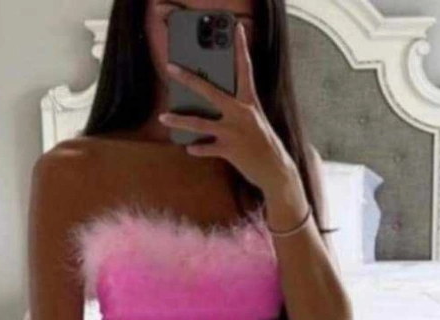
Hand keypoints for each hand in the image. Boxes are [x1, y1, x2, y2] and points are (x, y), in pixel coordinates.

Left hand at [159, 23, 300, 198]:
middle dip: (188, 79)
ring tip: (163, 118)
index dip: (242, 48)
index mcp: (249, 102)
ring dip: (179, 120)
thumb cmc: (263, 143)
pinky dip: (196, 149)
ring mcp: (233, 132)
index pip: (245, 69)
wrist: (275, 170)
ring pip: (198, 123)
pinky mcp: (229, 150)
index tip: (237, 29)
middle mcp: (240, 113)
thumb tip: (209, 105)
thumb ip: (236, 109)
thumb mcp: (254, 120)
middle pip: (209, 91)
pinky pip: (205, 148)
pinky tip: (190, 148)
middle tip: (170, 68)